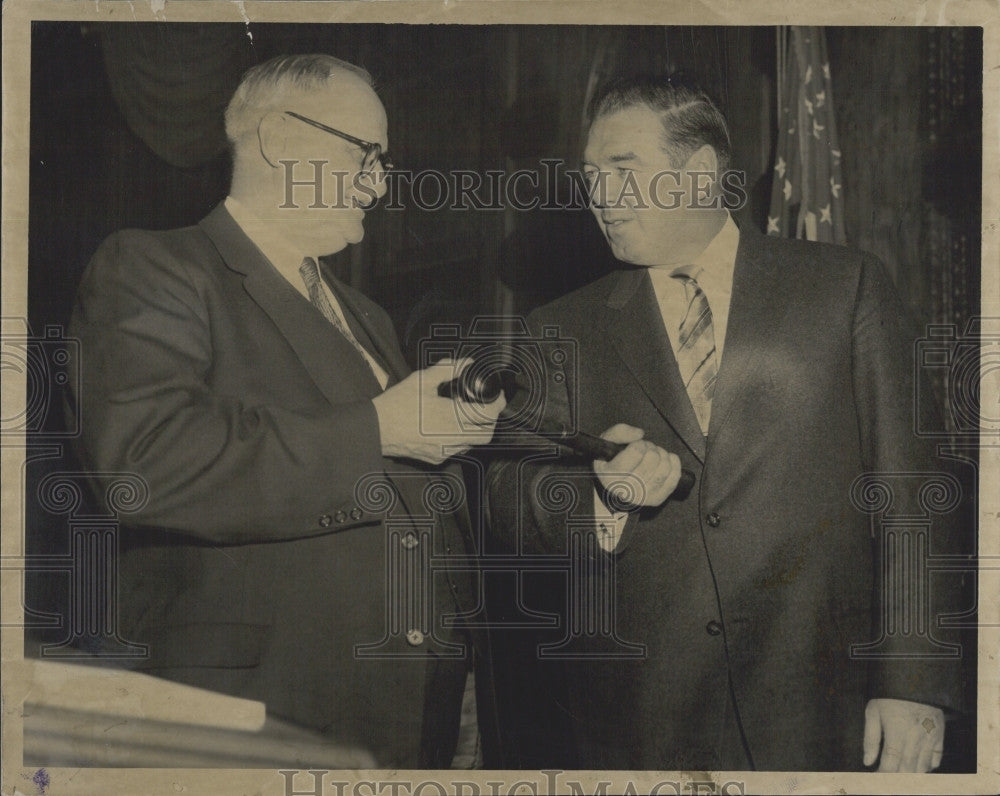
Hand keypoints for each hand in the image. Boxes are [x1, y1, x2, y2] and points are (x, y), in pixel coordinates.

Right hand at [372, 358, 504, 464]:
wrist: (375, 428)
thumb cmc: (397, 404)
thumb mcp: (423, 379)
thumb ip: (449, 369)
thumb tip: (467, 364)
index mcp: (452, 417)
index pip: (488, 415)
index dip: (498, 404)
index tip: (497, 397)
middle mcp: (452, 438)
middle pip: (487, 434)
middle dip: (490, 420)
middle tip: (484, 406)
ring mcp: (444, 451)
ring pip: (473, 443)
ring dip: (475, 430)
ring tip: (464, 414)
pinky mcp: (437, 458)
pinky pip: (457, 450)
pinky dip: (460, 438)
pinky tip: (448, 426)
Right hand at [592, 423, 680, 508]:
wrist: (615, 485)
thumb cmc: (611, 461)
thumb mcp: (607, 442)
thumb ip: (619, 432)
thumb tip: (639, 434)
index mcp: (610, 475)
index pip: (637, 451)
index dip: (640, 444)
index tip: (637, 445)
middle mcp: (626, 489)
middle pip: (652, 458)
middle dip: (651, 448)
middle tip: (646, 449)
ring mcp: (642, 496)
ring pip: (664, 468)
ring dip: (662, 455)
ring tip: (655, 455)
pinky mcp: (656, 499)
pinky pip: (674, 478)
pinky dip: (674, 464)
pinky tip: (666, 460)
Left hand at [863, 698, 944, 771]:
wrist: (915, 679)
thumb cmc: (889, 695)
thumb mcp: (873, 711)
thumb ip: (870, 738)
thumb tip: (867, 762)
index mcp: (897, 732)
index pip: (890, 763)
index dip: (883, 773)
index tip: (877, 777)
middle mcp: (915, 738)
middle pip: (907, 768)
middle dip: (896, 776)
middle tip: (887, 777)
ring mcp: (930, 738)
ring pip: (922, 767)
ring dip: (910, 773)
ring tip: (900, 772)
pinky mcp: (940, 735)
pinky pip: (935, 760)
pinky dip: (926, 767)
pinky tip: (916, 765)